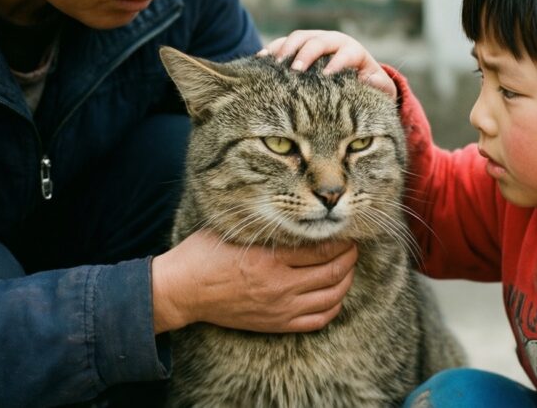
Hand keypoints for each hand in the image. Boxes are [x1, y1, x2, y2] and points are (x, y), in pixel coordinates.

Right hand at [150, 229, 357, 332]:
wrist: (184, 291)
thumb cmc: (205, 254)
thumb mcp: (236, 231)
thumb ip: (266, 225)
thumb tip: (297, 212)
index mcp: (270, 260)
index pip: (322, 250)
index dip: (340, 240)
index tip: (345, 230)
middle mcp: (279, 287)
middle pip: (332, 272)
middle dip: (349, 257)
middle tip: (352, 246)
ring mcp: (280, 309)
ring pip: (331, 297)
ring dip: (346, 280)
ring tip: (347, 267)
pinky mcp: (276, 324)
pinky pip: (318, 320)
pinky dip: (333, 306)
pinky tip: (335, 294)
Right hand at [259, 30, 396, 99]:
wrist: (354, 77)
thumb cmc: (367, 86)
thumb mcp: (379, 88)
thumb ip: (378, 84)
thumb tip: (368, 78)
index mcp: (352, 50)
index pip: (345, 51)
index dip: (337, 61)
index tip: (328, 76)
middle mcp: (332, 41)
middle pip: (317, 40)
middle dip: (306, 54)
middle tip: (296, 71)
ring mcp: (313, 41)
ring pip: (298, 37)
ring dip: (286, 49)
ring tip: (276, 66)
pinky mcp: (298, 46)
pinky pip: (282, 43)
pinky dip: (272, 49)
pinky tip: (260, 61)